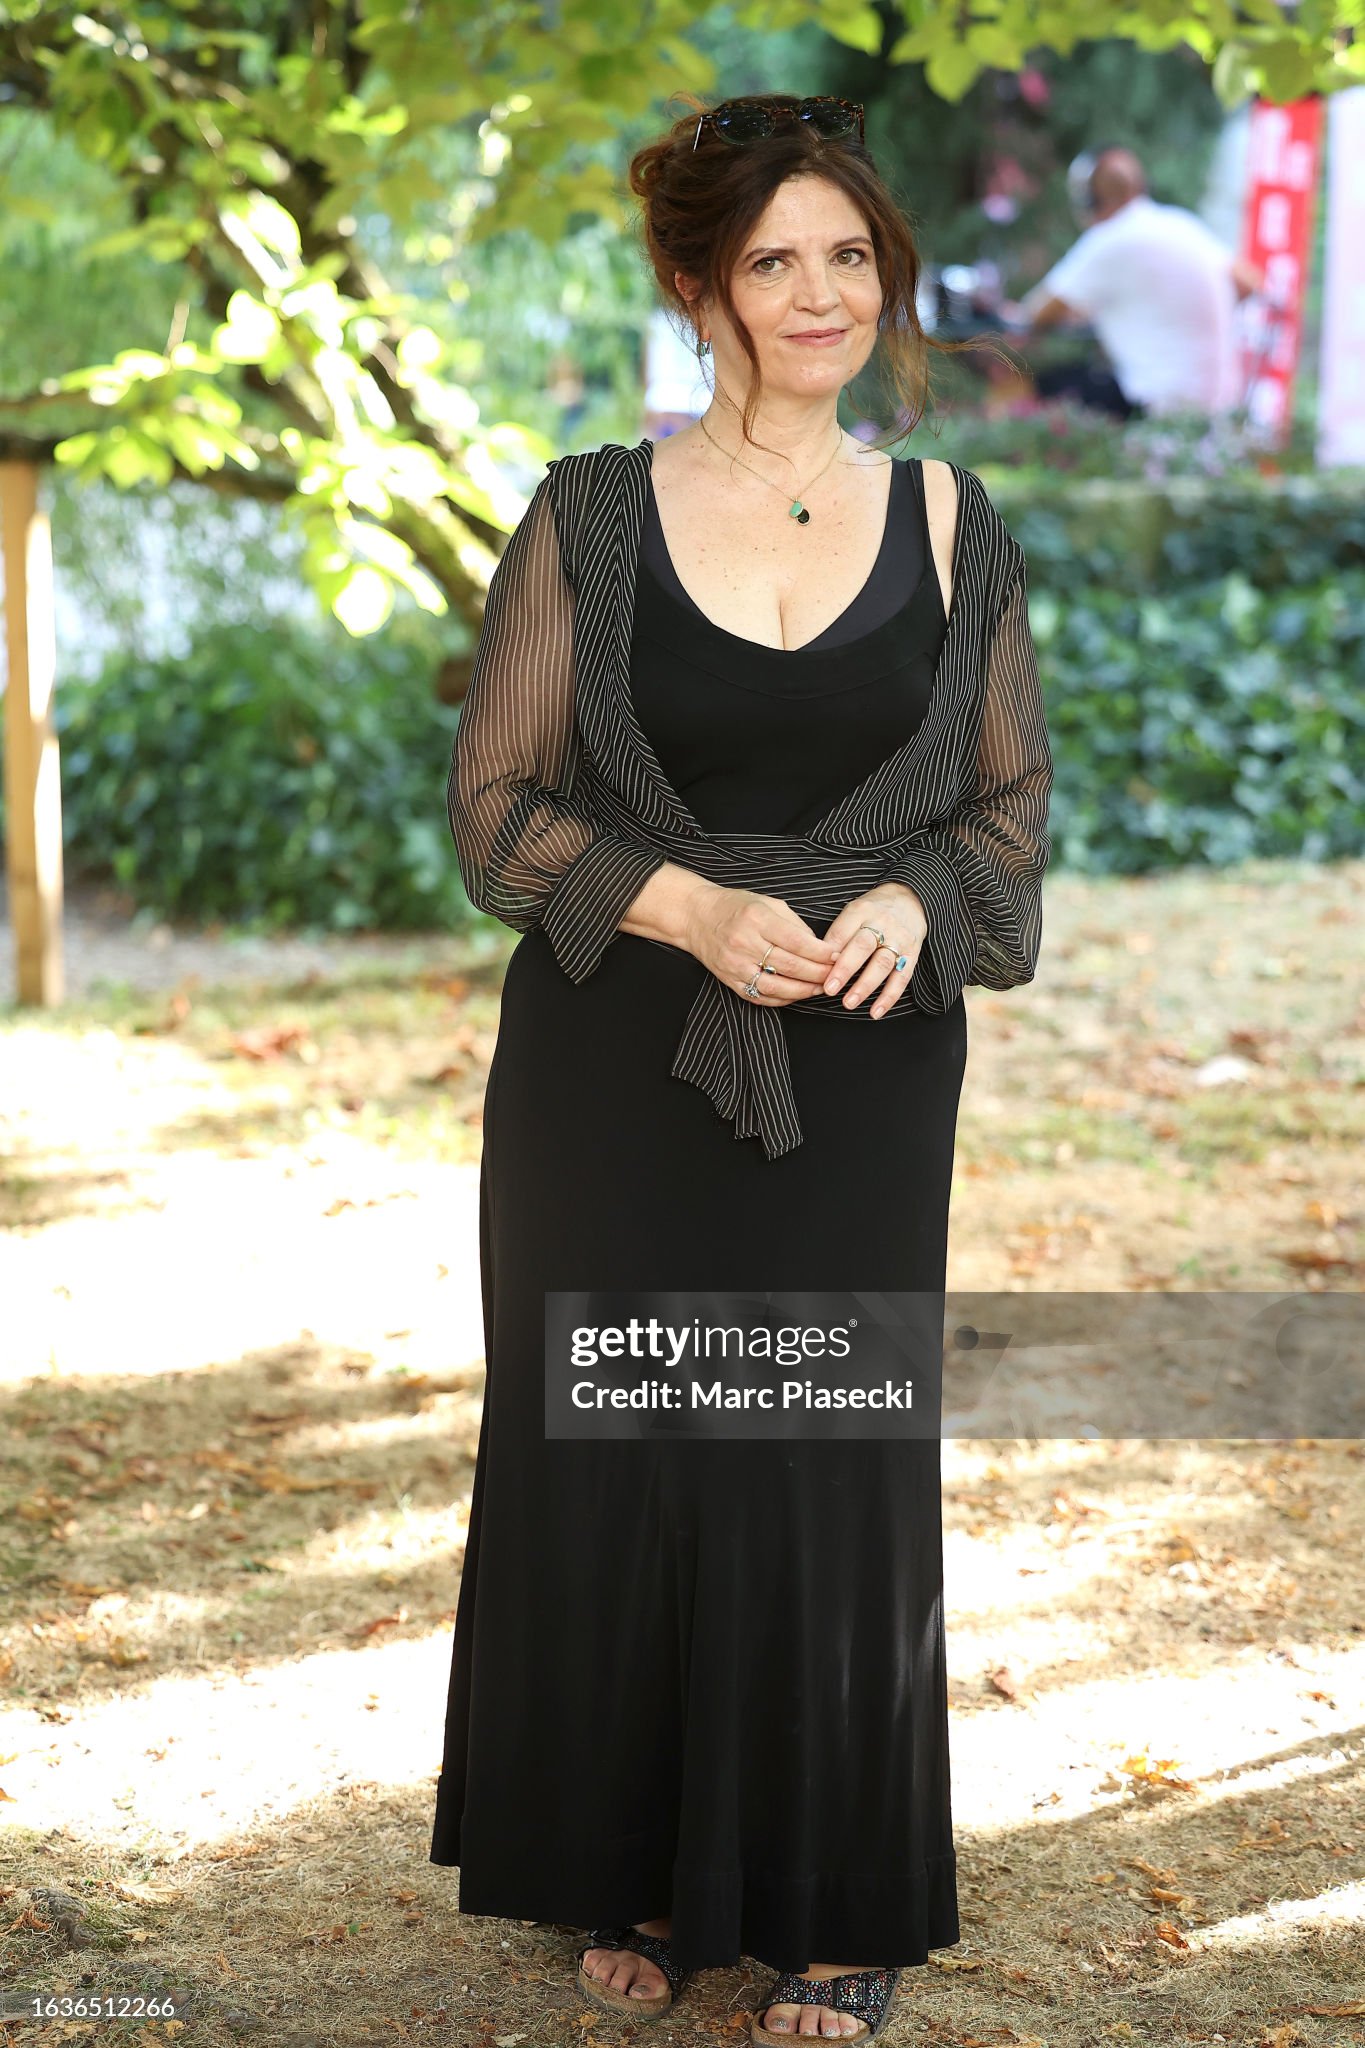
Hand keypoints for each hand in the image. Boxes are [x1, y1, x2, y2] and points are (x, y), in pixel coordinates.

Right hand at [682, 885, 840, 1008]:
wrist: (696, 917)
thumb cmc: (735, 907)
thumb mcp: (767, 903)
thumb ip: (794, 924)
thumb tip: (819, 947)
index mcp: (757, 919)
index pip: (797, 941)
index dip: (820, 952)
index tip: (836, 956)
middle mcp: (745, 943)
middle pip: (790, 965)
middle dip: (818, 973)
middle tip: (835, 975)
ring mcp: (736, 965)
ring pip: (777, 986)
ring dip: (803, 991)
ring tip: (819, 988)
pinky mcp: (730, 980)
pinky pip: (760, 996)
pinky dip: (782, 999)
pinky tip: (796, 995)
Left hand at [820, 885, 927, 1019]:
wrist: (910, 899)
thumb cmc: (873, 910)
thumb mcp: (853, 912)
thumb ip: (838, 934)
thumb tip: (820, 962)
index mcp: (862, 910)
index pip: (842, 931)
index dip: (829, 953)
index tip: (817, 971)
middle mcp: (882, 923)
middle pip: (863, 947)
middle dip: (845, 970)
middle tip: (830, 990)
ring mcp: (900, 938)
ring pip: (882, 963)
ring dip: (865, 986)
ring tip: (849, 1003)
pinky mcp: (913, 953)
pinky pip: (902, 978)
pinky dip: (889, 997)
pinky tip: (876, 1012)